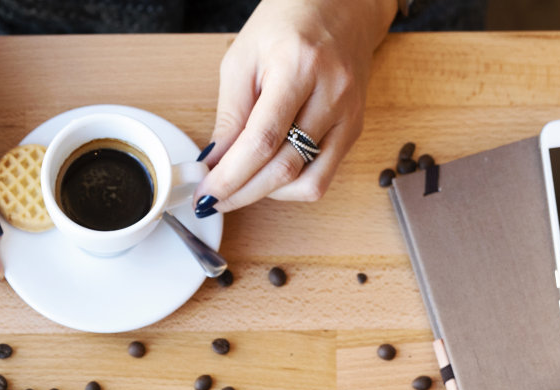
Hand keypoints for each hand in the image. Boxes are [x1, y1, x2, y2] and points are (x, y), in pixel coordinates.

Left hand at [195, 0, 393, 215]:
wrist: (340, 6)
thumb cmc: (287, 23)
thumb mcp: (243, 57)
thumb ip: (229, 113)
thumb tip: (214, 162)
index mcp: (299, 67)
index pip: (262, 140)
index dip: (230, 176)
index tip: (206, 193)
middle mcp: (331, 93)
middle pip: (285, 167)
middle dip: (242, 192)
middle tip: (213, 201)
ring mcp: (348, 115)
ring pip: (306, 181)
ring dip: (266, 195)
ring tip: (239, 187)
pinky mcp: (354, 129)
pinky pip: (323, 177)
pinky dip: (291, 187)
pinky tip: (268, 178)